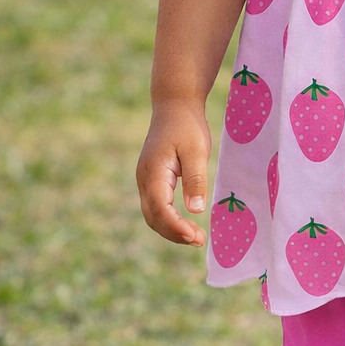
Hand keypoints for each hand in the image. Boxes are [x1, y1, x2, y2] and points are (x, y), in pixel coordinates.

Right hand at [136, 100, 210, 247]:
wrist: (174, 105)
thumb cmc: (187, 125)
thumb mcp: (196, 150)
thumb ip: (195, 179)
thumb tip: (196, 210)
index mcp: (153, 172)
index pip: (159, 209)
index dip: (175, 227)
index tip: (195, 236)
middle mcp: (144, 179)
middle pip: (153, 217)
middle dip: (174, 233)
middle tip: (199, 240)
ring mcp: (146, 180)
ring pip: (153, 214)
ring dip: (171, 229)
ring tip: (196, 237)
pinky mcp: (152, 179)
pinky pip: (156, 206)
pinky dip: (169, 219)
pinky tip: (186, 223)